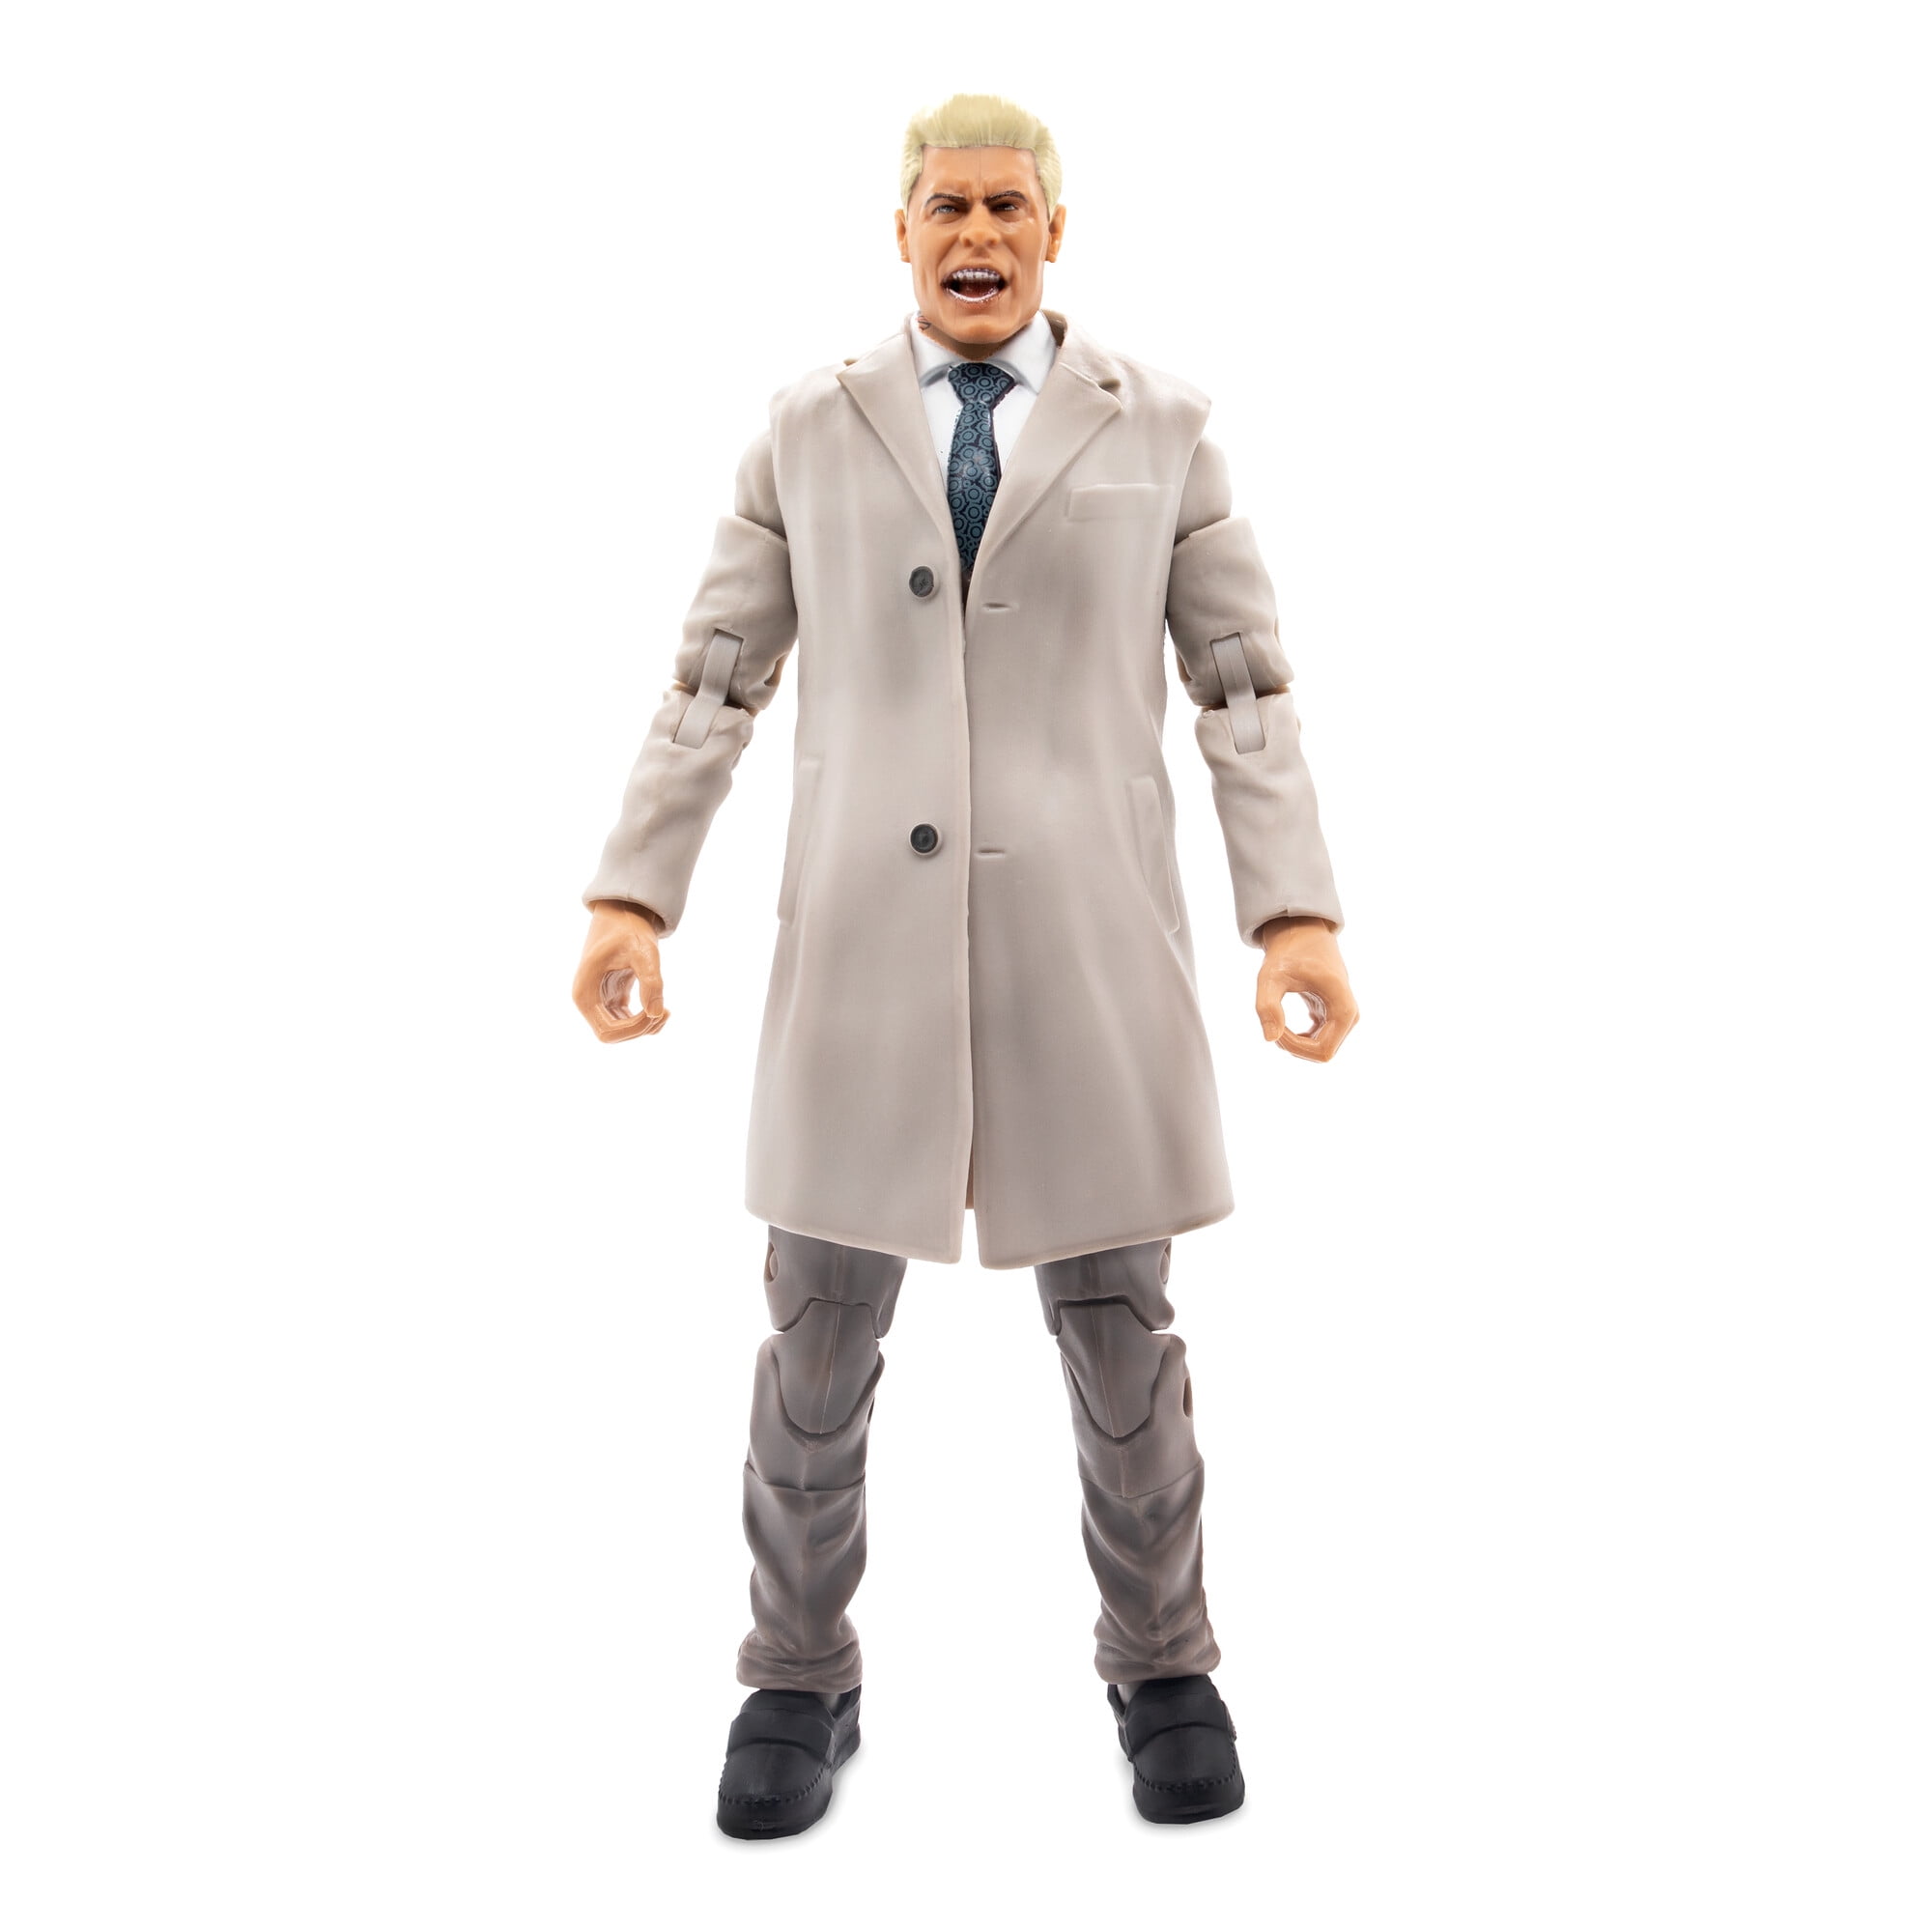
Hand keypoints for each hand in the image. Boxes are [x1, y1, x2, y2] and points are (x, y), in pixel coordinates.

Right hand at [572, 900, 667, 1041]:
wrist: (624, 910)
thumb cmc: (629, 928)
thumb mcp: (643, 952)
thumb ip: (651, 981)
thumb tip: (656, 1013)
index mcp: (585, 993)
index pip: (607, 1032)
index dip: (634, 1029)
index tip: (657, 1010)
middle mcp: (588, 1000)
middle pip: (612, 1035)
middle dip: (640, 1030)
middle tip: (665, 1011)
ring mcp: (599, 1000)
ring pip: (619, 1031)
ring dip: (644, 1027)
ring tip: (667, 1010)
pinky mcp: (612, 997)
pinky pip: (626, 1021)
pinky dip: (644, 1021)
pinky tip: (662, 1009)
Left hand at [1255, 916, 1357, 1061]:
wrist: (1301, 931)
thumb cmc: (1287, 952)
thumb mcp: (1271, 976)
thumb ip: (1267, 1006)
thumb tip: (1270, 1039)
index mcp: (1343, 1008)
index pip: (1323, 1051)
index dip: (1295, 1047)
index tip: (1274, 1027)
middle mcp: (1350, 1015)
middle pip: (1323, 1054)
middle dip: (1293, 1046)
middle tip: (1272, 1022)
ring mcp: (1344, 1016)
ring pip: (1320, 1049)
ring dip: (1295, 1043)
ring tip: (1277, 1019)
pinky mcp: (1334, 1015)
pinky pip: (1318, 1041)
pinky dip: (1298, 1039)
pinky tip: (1284, 1023)